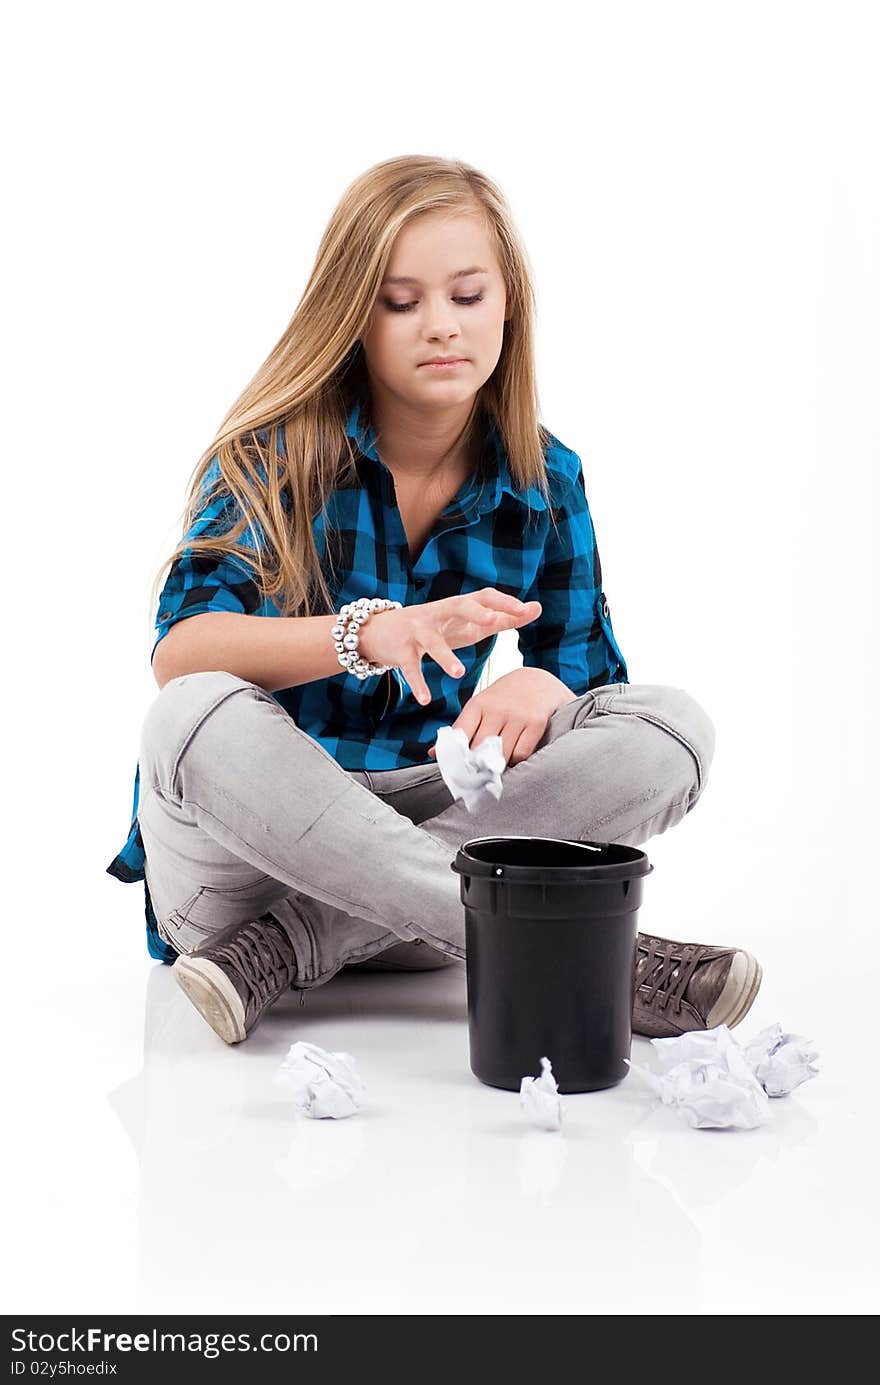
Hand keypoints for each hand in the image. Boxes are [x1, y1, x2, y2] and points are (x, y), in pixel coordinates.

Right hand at [357, 587, 542, 704]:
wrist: (381, 630)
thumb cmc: (434, 627)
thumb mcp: (466, 622)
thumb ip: (499, 618)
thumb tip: (534, 609)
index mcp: (457, 606)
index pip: (484, 596)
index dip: (505, 602)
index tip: (527, 610)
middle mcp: (438, 613)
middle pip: (458, 604)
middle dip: (475, 612)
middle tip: (492, 621)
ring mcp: (417, 630)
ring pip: (432, 641)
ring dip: (445, 656)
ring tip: (459, 673)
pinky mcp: (399, 648)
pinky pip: (410, 667)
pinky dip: (417, 683)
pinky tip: (425, 699)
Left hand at [427, 667, 577, 767]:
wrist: (539, 679)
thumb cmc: (504, 698)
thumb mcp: (481, 706)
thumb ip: (461, 730)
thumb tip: (433, 755)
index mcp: (478, 704)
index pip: (459, 734)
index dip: (454, 756)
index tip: (453, 771)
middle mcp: (497, 708)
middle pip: (479, 749)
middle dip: (475, 766)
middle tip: (474, 778)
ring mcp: (517, 715)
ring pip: (501, 754)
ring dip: (497, 766)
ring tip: (494, 769)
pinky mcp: (536, 723)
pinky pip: (521, 753)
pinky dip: (516, 762)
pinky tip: (513, 759)